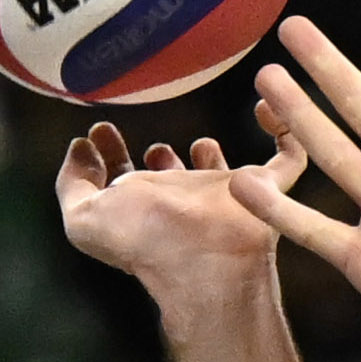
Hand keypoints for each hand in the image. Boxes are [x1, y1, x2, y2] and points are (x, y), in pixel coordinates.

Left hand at [56, 120, 305, 293]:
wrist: (202, 255)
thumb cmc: (143, 240)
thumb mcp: (84, 216)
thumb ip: (71, 183)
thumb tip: (79, 149)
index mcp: (143, 209)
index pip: (123, 182)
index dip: (110, 156)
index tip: (99, 129)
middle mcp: (184, 203)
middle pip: (171, 180)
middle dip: (159, 161)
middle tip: (152, 143)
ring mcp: (226, 196)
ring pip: (222, 173)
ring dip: (209, 153)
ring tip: (200, 141)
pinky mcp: (267, 186)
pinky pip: (289, 154)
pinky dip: (285, 127)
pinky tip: (266, 106)